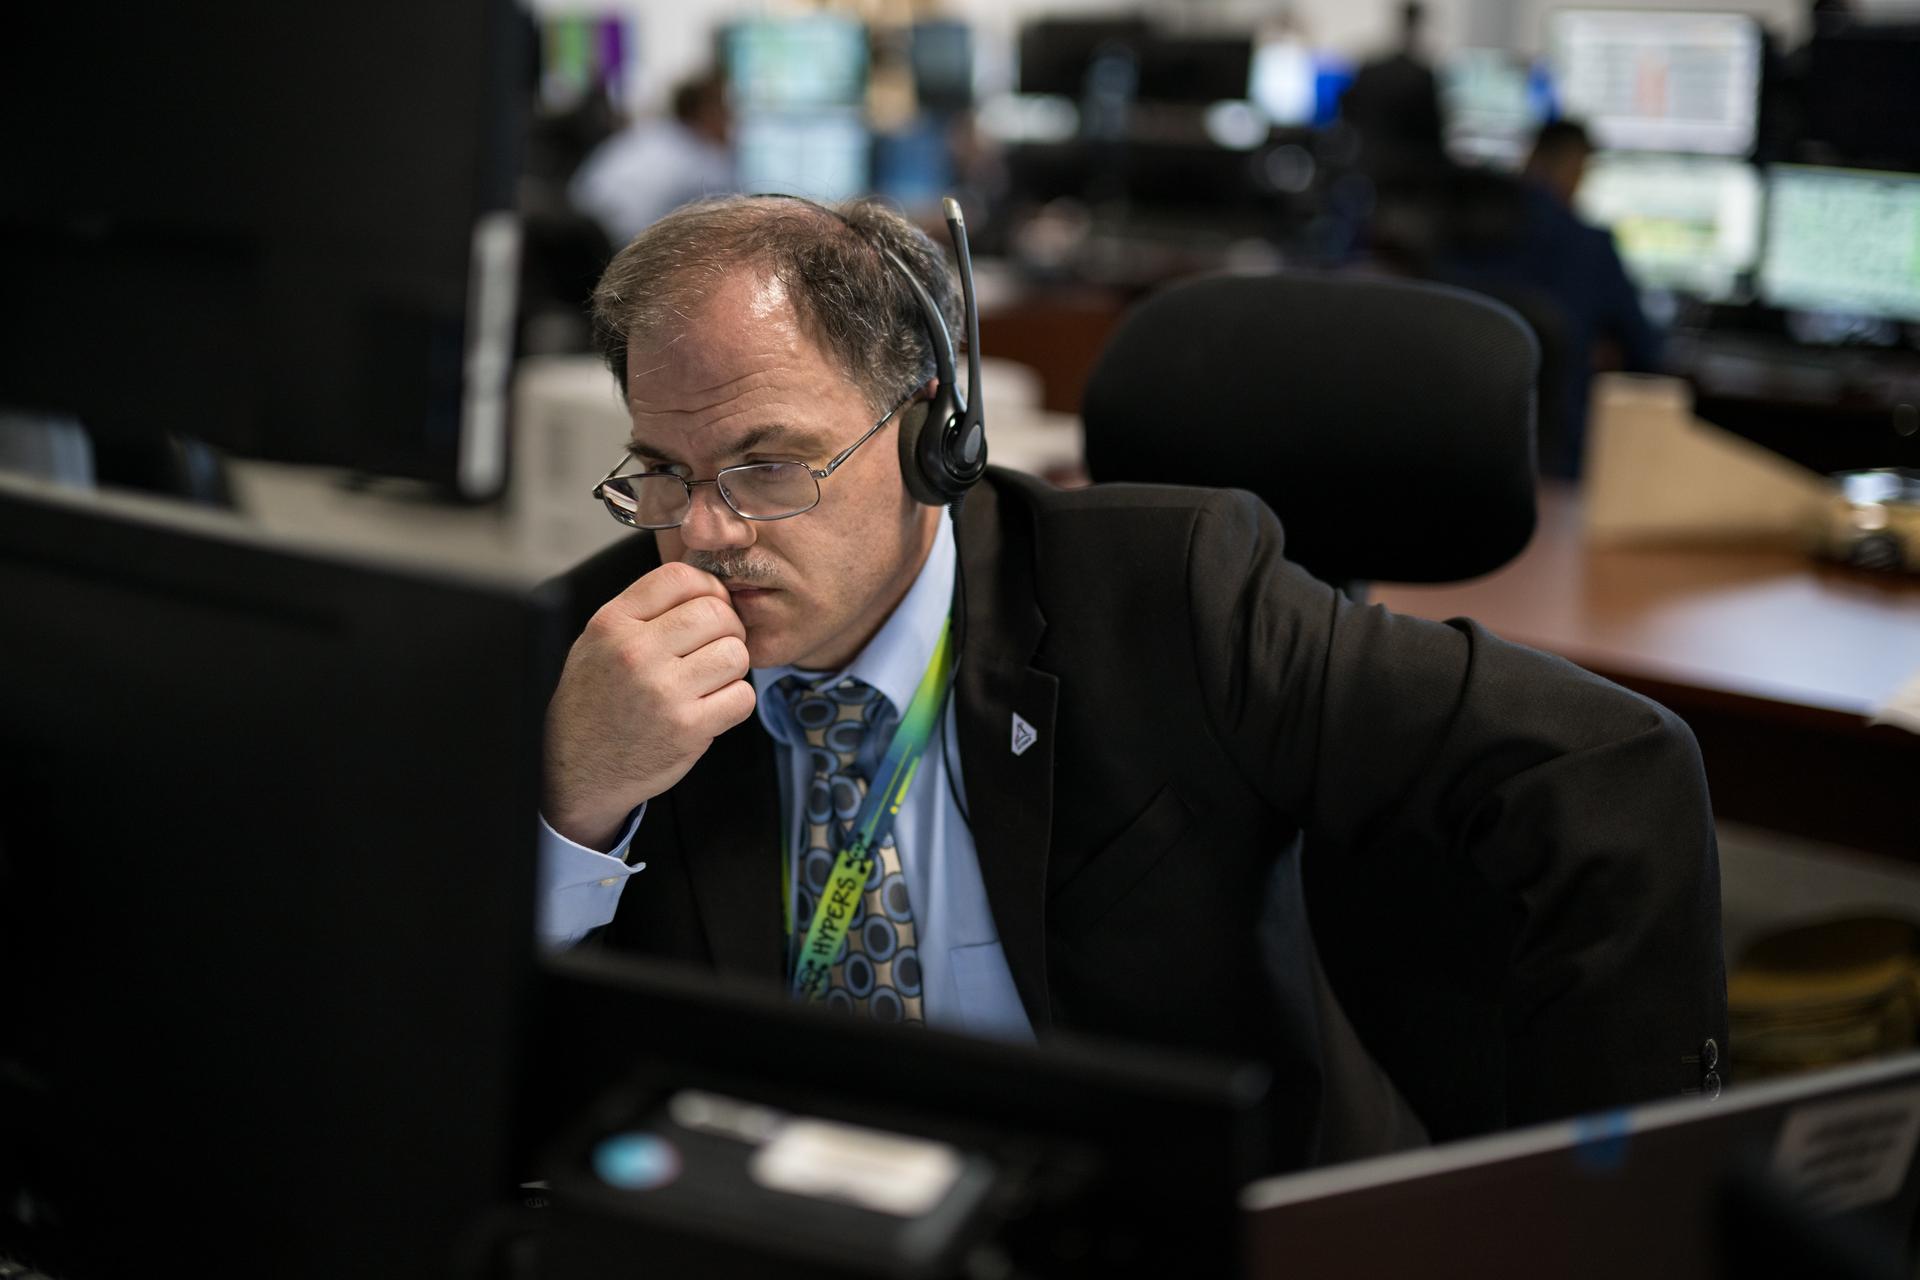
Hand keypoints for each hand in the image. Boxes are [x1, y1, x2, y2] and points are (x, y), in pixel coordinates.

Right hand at [543, 561, 756, 849]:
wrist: (576, 768)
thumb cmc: (593, 703)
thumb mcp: (598, 642)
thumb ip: (643, 611)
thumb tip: (704, 587)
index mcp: (613, 623)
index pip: (679, 577)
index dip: (708, 587)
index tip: (711, 604)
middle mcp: (636, 653)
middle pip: (716, 613)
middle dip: (729, 627)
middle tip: (718, 645)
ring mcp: (663, 692)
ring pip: (735, 653)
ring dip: (733, 665)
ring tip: (712, 678)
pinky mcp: (687, 729)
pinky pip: (742, 696)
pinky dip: (736, 700)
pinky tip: (713, 705)